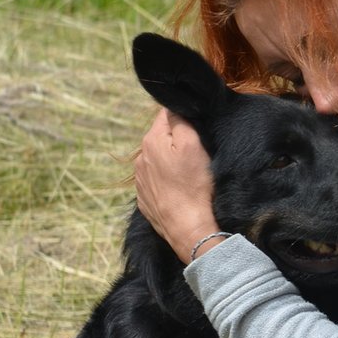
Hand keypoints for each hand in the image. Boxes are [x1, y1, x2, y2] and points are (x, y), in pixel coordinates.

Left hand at [134, 109, 219, 263]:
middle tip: (196, 152)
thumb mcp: (193, 144)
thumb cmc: (194, 185)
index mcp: (150, 140)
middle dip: (176, 140)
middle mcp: (140, 158)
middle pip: (161, 137)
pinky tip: (179, 189)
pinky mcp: (145, 199)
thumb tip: (173, 109)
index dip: (183, 117)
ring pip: (157, 160)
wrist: (188, 228)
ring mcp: (140, 180)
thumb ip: (180, 120)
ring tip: (188, 174)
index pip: (165, 114)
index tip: (196, 128)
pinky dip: (167, 181)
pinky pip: (157, 181)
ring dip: (170, 161)